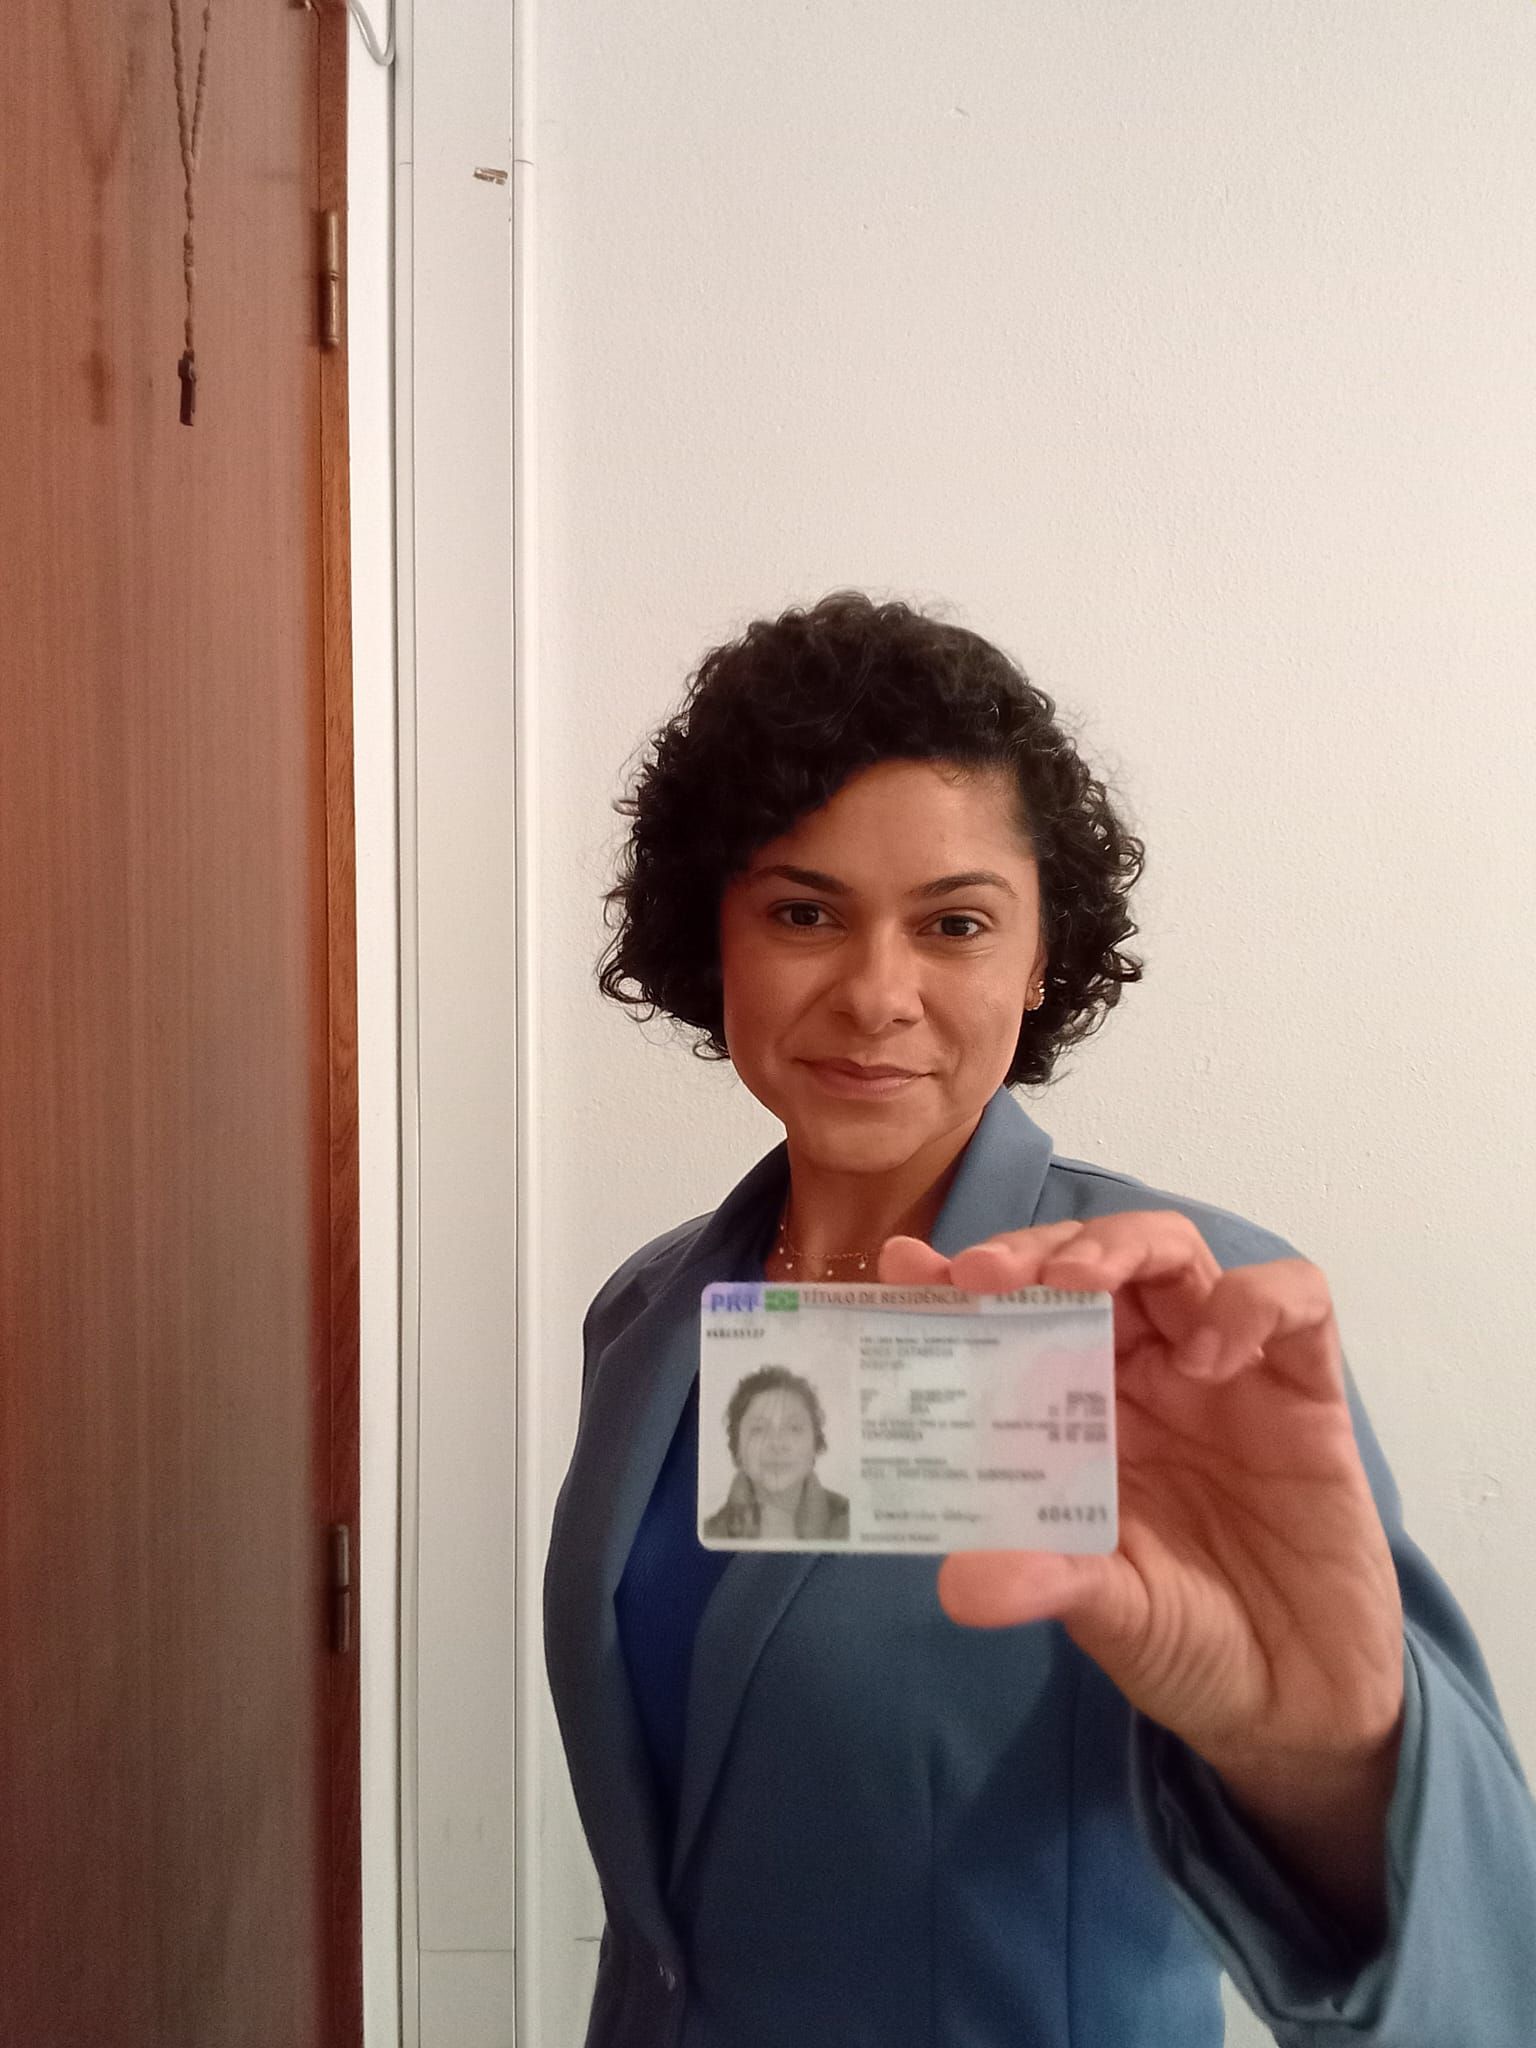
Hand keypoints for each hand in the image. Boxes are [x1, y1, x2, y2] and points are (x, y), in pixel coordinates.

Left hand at [879, 1214, 1404, 1925]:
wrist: (1299, 1706)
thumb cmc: (1189, 1641)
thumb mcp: (1107, 1613)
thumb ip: (1046, 1581)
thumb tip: (958, 1580)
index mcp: (1077, 1408)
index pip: (1014, 1312)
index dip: (959, 1280)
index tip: (902, 1269)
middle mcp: (1145, 1372)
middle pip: (1089, 1257)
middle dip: (1035, 1249)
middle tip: (987, 1275)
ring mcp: (1226, 1370)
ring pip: (1175, 1253)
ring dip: (1122, 1246)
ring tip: (1081, 1281)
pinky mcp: (1306, 1389)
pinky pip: (1297, 1303)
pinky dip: (1251, 1304)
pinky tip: (1211, 1357)